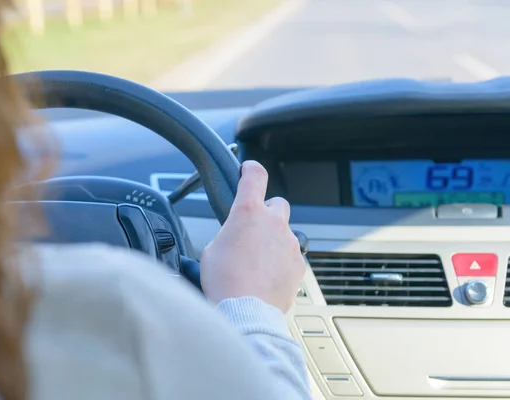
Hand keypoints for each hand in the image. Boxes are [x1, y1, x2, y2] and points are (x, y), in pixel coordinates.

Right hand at [200, 160, 306, 312]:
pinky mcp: (298, 263)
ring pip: (284, 232)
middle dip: (267, 213)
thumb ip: (226, 235)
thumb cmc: (225, 283)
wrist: (246, 311)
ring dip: (273, 241)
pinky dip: (281, 262)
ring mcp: (289, 243)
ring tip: (256, 263)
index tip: (249, 170)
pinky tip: (266, 276)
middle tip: (253, 230)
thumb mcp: (211, 250)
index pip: (255, 176)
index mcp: (248, 213)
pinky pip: (291, 255)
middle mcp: (273, 223)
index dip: (251, 169)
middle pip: (277, 204)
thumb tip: (232, 239)